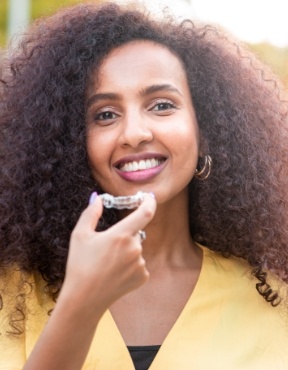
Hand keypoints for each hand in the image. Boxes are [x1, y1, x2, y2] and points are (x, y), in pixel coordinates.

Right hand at [61, 192, 155, 313]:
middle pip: (136, 232)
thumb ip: (91, 213)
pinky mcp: (143, 277)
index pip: (146, 212)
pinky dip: (130, 265)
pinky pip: (139, 263)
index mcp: (121, 235)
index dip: (150, 201)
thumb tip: (98, 197)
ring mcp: (140, 264)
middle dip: (125, 234)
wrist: (84, 299)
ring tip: (108, 264)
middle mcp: (135, 248)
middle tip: (107, 247)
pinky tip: (115, 273)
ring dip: (127, 250)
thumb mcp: (80, 235)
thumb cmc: (79, 265)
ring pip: (137, 249)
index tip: (149, 196)